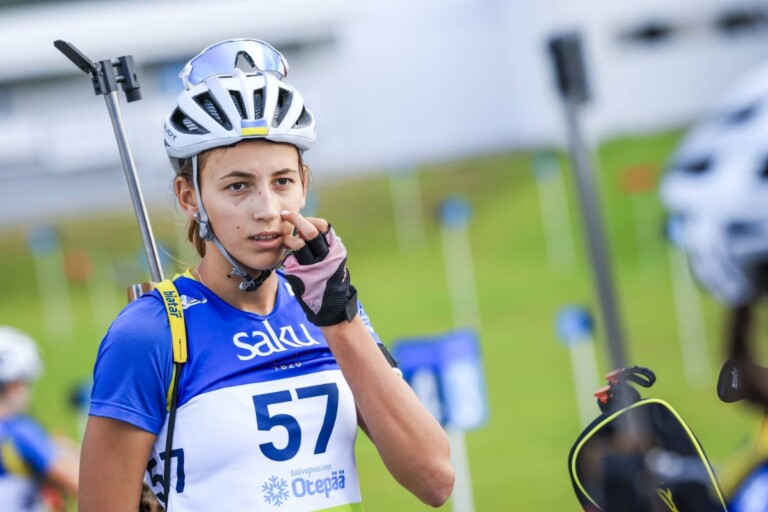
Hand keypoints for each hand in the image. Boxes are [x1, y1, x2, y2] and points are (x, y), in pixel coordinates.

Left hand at [281, 211, 357, 325]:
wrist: (332, 306)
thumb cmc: (331, 280)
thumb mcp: (334, 260)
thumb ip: (323, 245)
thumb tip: (306, 228)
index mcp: (334, 249)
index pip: (323, 226)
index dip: (312, 220)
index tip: (304, 217)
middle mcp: (325, 255)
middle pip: (310, 231)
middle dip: (296, 219)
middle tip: (285, 214)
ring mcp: (313, 265)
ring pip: (298, 244)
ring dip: (289, 238)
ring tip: (286, 239)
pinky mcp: (302, 276)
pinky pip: (291, 260)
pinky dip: (287, 255)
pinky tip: (287, 257)